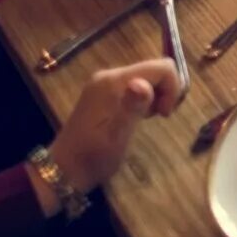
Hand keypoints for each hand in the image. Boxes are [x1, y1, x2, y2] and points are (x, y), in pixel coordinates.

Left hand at [45, 59, 181, 196]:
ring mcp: (104, 82)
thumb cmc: (94, 156)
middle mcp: (109, 75)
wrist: (64, 169)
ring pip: (146, 76)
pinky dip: (144, 99)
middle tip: (158, 118)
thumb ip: (132, 107)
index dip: (172, 87)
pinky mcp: (103, 92)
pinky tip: (137, 117)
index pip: (160, 67)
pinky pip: (135, 85)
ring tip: (146, 120)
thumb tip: (143, 83)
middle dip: (165, 91)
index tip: (164, 114)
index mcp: (114, 82)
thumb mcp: (117, 136)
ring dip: (156, 96)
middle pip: (154, 69)